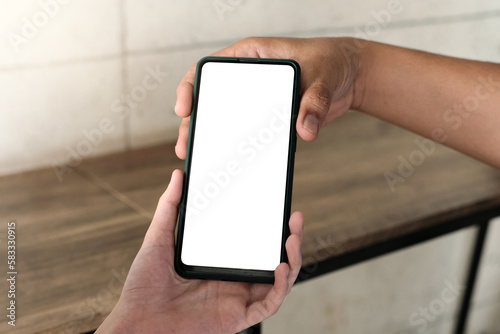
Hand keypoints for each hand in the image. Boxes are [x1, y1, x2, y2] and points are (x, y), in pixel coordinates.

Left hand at [97, 169, 303, 333]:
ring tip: (292, 239)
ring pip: (278, 281)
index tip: (279, 206)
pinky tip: (281, 268)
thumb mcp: (159, 238)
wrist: (137, 318)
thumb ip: (170, 207)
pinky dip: (280, 288)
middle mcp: (233, 278)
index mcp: (220, 260)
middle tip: (295, 218)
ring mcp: (237, 298)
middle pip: (273, 260)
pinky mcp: (237, 316)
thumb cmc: (145, 284)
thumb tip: (178, 175)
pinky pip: (268, 305)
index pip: (254, 242)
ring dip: (293, 261)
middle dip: (290, 240)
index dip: (271, 226)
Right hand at [174, 37, 363, 158]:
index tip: (185, 108)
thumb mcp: (324, 77)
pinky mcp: (267, 118)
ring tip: (199, 159)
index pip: (209, 67)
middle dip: (194, 123)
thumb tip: (305, 131)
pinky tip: (231, 164)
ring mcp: (255, 99)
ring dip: (211, 139)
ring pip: (224, 119)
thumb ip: (314, 102)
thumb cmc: (333, 62)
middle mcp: (247, 78)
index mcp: (251, 56)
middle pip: (210, 99)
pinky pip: (247, 133)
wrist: (350, 77)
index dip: (190, 86)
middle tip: (186, 145)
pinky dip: (238, 148)